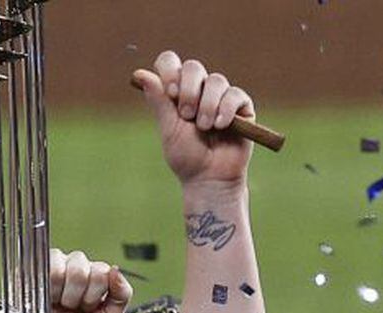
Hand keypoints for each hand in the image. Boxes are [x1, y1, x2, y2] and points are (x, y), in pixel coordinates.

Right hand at [49, 249, 131, 312]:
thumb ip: (121, 294)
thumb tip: (116, 269)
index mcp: (99, 277)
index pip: (108, 273)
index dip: (96, 296)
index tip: (88, 308)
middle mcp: (83, 266)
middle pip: (96, 272)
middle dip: (84, 298)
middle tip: (74, 307)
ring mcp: (64, 262)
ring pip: (78, 271)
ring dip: (68, 295)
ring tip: (61, 303)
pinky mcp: (46, 262)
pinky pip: (56, 270)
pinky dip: (53, 290)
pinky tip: (49, 296)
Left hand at [134, 52, 254, 188]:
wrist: (210, 179)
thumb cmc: (187, 158)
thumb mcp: (169, 129)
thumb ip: (159, 101)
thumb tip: (140, 73)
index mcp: (178, 92)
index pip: (170, 62)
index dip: (170, 71)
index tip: (171, 92)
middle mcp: (199, 90)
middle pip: (193, 67)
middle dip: (189, 90)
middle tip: (187, 116)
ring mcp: (221, 97)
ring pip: (216, 80)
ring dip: (208, 105)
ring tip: (205, 128)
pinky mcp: (242, 107)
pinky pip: (235, 94)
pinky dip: (226, 109)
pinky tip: (221, 125)